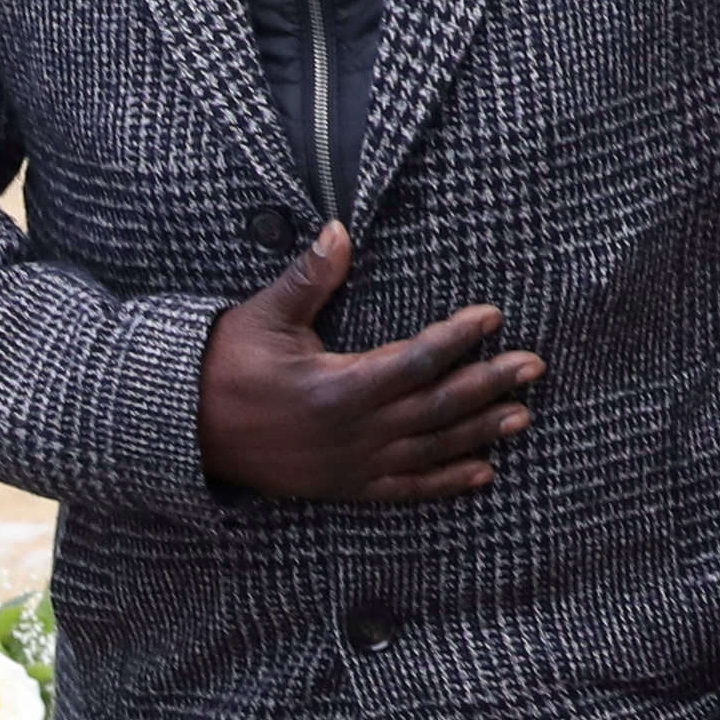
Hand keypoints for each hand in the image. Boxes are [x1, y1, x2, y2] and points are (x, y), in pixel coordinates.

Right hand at [190, 222, 538, 503]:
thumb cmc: (225, 366)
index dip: (457, 339)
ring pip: (429, 448)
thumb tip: (339, 231)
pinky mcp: (344, 485)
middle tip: (533, 366)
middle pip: (436, 407)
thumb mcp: (264, 317)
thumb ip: (309, 279)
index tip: (492, 317)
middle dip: (488, 384)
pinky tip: (483, 472)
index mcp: (336, 387)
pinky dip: (446, 482)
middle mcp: (352, 431)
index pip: (414, 361)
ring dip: (479, 432)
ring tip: (522, 415)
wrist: (186, 430)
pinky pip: (406, 488)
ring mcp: (350, 464)